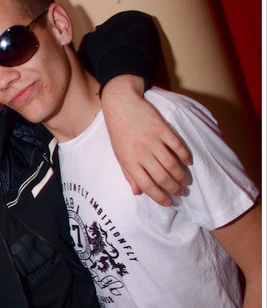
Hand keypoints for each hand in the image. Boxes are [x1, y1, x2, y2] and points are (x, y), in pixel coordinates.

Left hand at [101, 76, 191, 205]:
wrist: (121, 104)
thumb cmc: (119, 132)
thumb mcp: (119, 155)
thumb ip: (129, 174)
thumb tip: (138, 192)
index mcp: (129, 161)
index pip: (147, 185)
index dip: (159, 196)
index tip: (168, 203)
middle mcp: (141, 152)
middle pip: (162, 177)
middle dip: (174, 188)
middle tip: (181, 193)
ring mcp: (152, 140)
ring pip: (172, 164)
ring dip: (181, 176)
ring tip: (185, 182)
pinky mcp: (162, 128)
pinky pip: (177, 145)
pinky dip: (185, 156)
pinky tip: (188, 163)